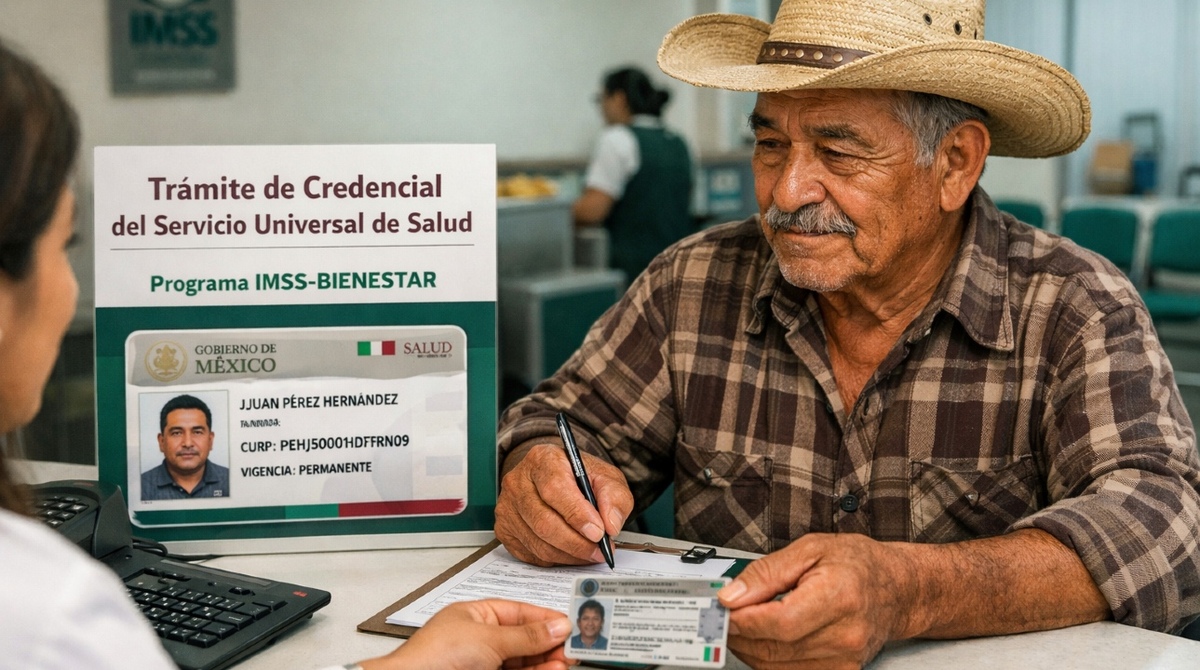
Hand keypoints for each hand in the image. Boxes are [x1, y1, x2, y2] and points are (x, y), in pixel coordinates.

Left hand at [360, 599, 576, 669]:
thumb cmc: (434, 658)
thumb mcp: (488, 640)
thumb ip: (526, 635)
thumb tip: (558, 626)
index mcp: (476, 615)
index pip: (520, 612)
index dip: (546, 618)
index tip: (572, 623)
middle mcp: (481, 638)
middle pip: (525, 638)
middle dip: (551, 642)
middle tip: (575, 645)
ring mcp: (484, 662)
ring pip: (525, 660)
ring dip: (548, 660)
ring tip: (568, 660)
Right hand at [495, 442, 632, 565]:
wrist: (553, 477)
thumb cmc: (577, 476)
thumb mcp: (604, 476)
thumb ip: (614, 496)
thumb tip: (611, 524)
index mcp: (542, 460)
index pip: (555, 489)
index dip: (577, 514)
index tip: (599, 532)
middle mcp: (518, 482)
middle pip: (544, 521)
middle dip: (577, 543)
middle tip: (600, 550)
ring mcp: (507, 507)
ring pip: (538, 543)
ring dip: (569, 555)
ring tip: (591, 553)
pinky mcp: (504, 530)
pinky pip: (531, 554)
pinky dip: (556, 559)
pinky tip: (572, 553)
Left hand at [716, 533, 918, 668]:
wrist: (897, 589)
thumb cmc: (857, 564)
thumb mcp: (810, 549)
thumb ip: (766, 572)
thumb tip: (732, 595)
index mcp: (840, 596)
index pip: (780, 622)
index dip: (744, 620)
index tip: (723, 609)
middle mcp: (846, 635)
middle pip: (775, 648)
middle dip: (738, 634)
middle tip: (722, 615)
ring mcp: (845, 659)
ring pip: (777, 666)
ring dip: (749, 648)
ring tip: (740, 623)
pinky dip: (768, 659)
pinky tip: (762, 638)